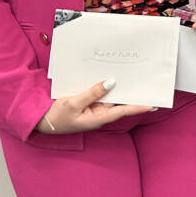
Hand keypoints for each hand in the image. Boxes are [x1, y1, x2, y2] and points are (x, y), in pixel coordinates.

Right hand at [35, 80, 153, 134]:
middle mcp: (100, 113)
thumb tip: (111, 82)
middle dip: (134, 93)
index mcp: (99, 118)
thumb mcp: (74, 103)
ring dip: (121, 87)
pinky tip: (112, 76)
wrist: (42, 121)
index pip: (124, 110)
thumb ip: (92, 92)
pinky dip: (107, 86)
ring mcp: (95, 108)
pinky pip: (102, 94)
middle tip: (148, 84)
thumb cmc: (57, 116)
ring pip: (112, 96)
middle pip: (121, 102)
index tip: (154, 104)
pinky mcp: (89, 102)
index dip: (139, 106)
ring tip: (135, 75)